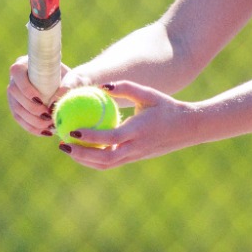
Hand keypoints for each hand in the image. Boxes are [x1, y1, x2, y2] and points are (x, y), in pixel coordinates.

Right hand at [6, 55, 78, 135]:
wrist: (71, 87)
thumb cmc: (73, 78)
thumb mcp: (76, 78)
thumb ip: (70, 83)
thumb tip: (57, 98)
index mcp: (27, 63)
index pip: (17, 71)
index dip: (25, 87)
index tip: (40, 100)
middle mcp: (16, 77)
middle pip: (14, 93)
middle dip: (31, 108)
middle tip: (48, 116)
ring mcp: (15, 93)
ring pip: (16, 108)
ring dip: (32, 120)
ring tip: (50, 126)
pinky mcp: (17, 106)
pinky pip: (20, 119)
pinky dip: (32, 127)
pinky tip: (46, 132)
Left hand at [59, 81, 200, 169]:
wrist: (189, 127)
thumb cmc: (167, 106)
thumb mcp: (148, 93)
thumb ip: (125, 87)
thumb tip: (100, 86)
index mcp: (139, 131)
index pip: (110, 138)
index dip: (89, 137)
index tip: (71, 130)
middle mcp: (136, 148)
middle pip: (104, 159)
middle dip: (81, 155)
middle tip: (63, 145)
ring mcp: (136, 156)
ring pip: (106, 165)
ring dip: (85, 160)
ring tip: (68, 149)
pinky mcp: (135, 158)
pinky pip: (112, 162)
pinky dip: (95, 159)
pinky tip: (83, 150)